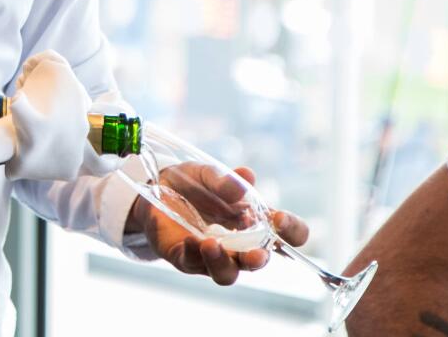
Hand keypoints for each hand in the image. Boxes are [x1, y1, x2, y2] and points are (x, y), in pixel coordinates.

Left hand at [128, 163, 309, 284]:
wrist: (154, 189)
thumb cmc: (193, 184)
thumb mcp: (208, 173)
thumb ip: (226, 178)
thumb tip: (246, 177)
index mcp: (255, 222)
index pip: (289, 235)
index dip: (293, 231)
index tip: (279, 218)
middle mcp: (239, 244)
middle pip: (259, 261)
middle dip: (259, 259)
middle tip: (257, 253)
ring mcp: (212, 255)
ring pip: (227, 273)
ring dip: (223, 262)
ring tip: (212, 243)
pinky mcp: (185, 258)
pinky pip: (193, 263)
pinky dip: (194, 253)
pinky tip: (191, 240)